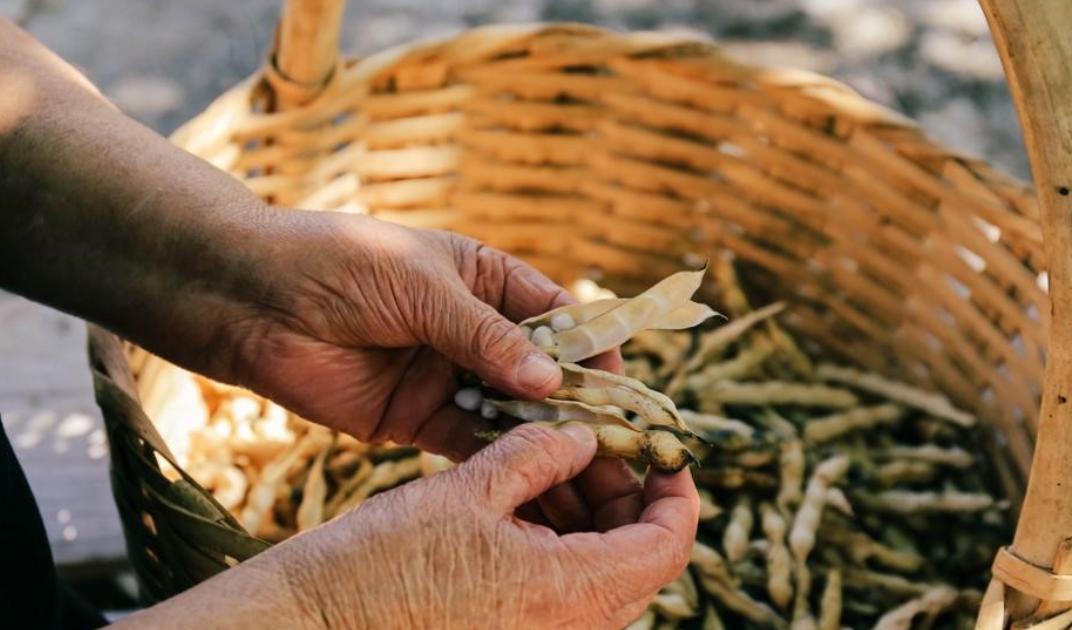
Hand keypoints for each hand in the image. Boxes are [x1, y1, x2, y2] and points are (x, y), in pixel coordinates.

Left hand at [221, 210, 609, 456]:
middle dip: (575, 403)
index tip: (617, 381)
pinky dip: (499, 458)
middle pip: (541, 371)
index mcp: (485, 280)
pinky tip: (529, 473)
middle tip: (611, 440)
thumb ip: (485, 336)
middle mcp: (474, 331)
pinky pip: (469, 441)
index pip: (555, 314)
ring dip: (545, 438)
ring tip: (584, 466)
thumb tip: (552, 381)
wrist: (250, 300)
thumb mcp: (423, 288)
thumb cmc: (340, 265)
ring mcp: (447, 375)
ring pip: (511, 412)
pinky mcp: (416, 418)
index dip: (590, 346)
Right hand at [276, 423, 698, 629]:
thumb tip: (583, 437)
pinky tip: (524, 494)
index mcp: (572, 593)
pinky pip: (560, 588)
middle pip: (636, 557)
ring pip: (597, 571)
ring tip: (551, 457)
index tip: (663, 450)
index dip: (677, 491)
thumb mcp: (468, 491)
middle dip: (622, 492)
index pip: (668, 544)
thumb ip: (537, 456)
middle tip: (591, 440)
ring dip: (586, 513)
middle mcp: (570, 628)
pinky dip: (556, 539)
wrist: (314, 627)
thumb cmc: (382, 562)